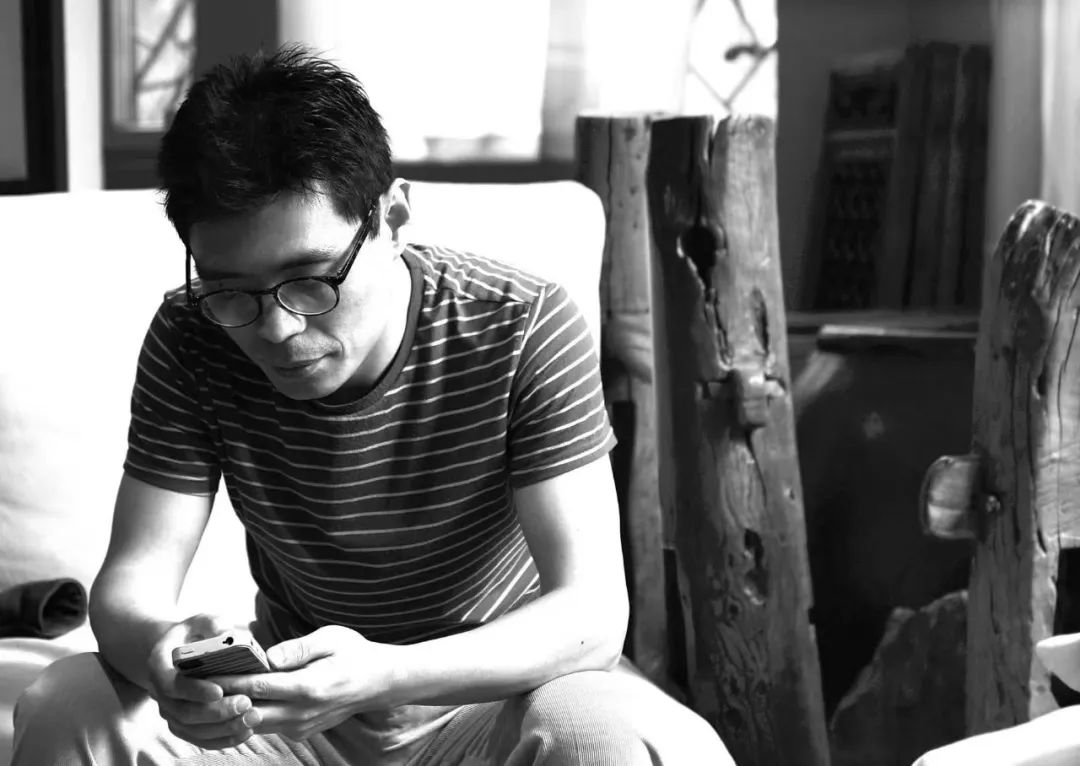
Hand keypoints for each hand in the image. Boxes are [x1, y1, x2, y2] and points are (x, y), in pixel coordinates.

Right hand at [146, 613, 260, 749]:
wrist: (180, 648)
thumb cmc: (195, 632)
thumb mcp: (203, 620)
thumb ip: (214, 624)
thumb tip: (228, 635)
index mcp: (159, 665)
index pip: (171, 684)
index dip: (193, 691)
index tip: (219, 691)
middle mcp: (159, 692)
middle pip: (184, 712)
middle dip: (216, 712)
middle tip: (245, 703)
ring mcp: (170, 711)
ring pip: (192, 730)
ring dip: (222, 728)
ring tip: (251, 719)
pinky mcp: (183, 724)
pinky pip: (200, 738)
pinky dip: (222, 738)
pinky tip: (246, 732)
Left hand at [215, 625, 398, 741]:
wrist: (379, 683)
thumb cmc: (355, 654)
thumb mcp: (331, 638)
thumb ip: (298, 648)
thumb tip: (267, 656)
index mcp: (308, 687)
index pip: (257, 686)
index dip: (227, 680)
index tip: (204, 671)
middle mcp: (302, 713)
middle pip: (248, 711)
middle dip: (222, 698)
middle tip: (197, 682)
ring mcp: (300, 726)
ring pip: (254, 724)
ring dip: (233, 708)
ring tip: (210, 690)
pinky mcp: (300, 732)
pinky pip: (267, 726)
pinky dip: (249, 714)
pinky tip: (237, 697)